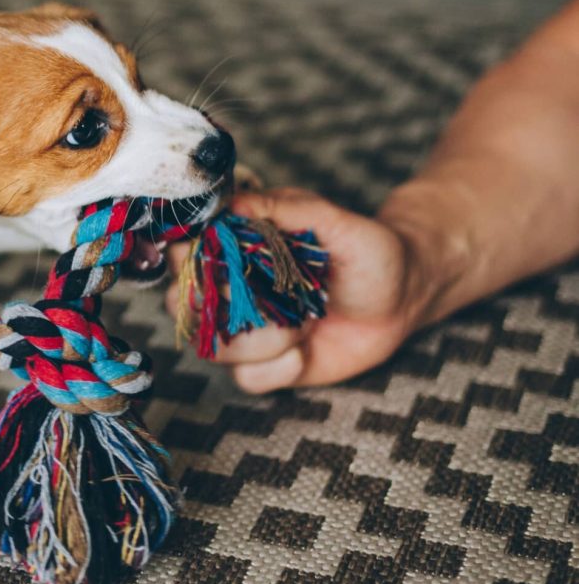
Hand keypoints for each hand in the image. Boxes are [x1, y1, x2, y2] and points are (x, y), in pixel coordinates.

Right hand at [164, 188, 436, 392]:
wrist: (403, 298)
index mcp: (234, 245)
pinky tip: (306, 351)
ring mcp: (244, 329)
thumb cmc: (369, 250)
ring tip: (303, 324)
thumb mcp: (333, 220)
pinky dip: (278, 369)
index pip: (180, 253)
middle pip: (182, 304)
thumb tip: (231, 204)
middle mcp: (229, 287)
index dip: (190, 261)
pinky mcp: (265, 364)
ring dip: (259, 340)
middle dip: (224, 308)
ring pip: (210, 346)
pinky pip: (246, 378)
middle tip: (266, 300)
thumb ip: (283, 208)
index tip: (222, 261)